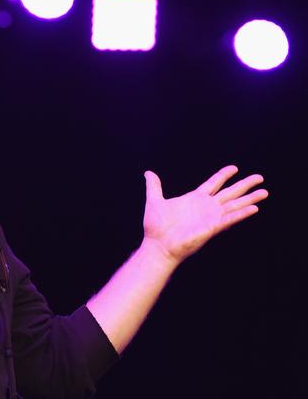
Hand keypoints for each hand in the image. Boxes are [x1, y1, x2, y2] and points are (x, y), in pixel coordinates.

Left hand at [142, 165, 267, 264]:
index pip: (213, 183)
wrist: (157, 244)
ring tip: (264, 192)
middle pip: (229, 193)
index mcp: (194, 199)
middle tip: (260, 177)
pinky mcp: (212, 227)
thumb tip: (148, 173)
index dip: (223, 175)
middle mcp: (205, 207)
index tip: (234, 167)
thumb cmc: (156, 226)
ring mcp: (210, 217)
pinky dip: (242, 214)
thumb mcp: (155, 201)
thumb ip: (154, 186)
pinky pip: (230, 218)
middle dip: (244, 185)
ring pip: (234, 205)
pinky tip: (254, 208)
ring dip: (249, 198)